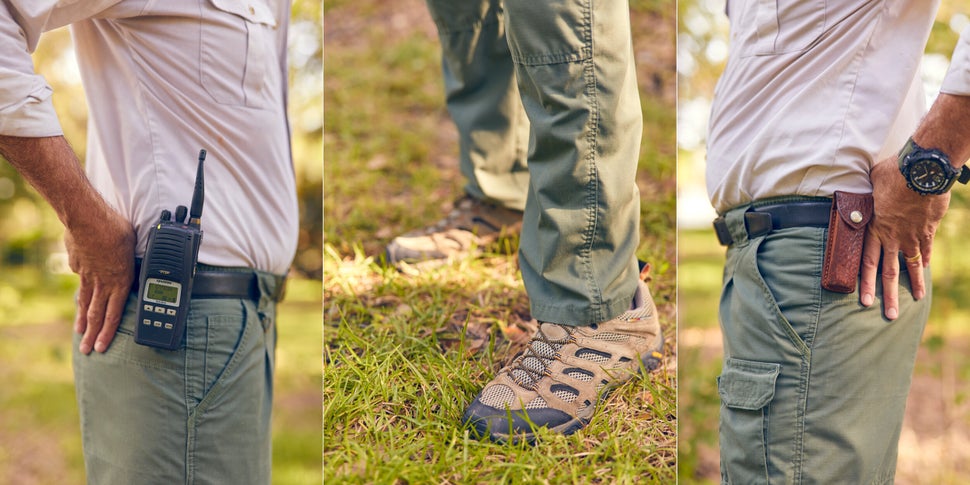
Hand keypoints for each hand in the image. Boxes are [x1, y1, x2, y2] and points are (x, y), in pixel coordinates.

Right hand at [64, 206, 134, 353]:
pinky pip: (81, 283)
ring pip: (86, 303)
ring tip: (80, 334)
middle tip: (87, 350)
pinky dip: (80, 293)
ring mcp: (88, 275)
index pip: (115, 313)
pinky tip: (79, 300)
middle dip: (92, 335)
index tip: (103, 346)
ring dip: (83, 321)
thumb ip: (130, 261)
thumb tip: (129, 266)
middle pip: (97, 314)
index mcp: (120, 280)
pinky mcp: (78, 266)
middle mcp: (103, 282)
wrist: (87, 218)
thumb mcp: (133, 246)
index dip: (109, 332)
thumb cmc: (116, 229)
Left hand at [860, 156, 948, 318]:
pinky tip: (925, 271)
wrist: (922, 171)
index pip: (867, 263)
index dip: (866, 283)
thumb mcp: (870, 183)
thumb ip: (867, 195)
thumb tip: (861, 192)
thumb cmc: (892, 173)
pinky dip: (925, 261)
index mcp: (874, 229)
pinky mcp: (928, 230)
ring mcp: (912, 236)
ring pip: (910, 266)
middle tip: (889, 315)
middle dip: (887, 295)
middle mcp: (892, 237)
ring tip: (914, 302)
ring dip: (913, 286)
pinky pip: (926, 250)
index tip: (865, 301)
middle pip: (887, 272)